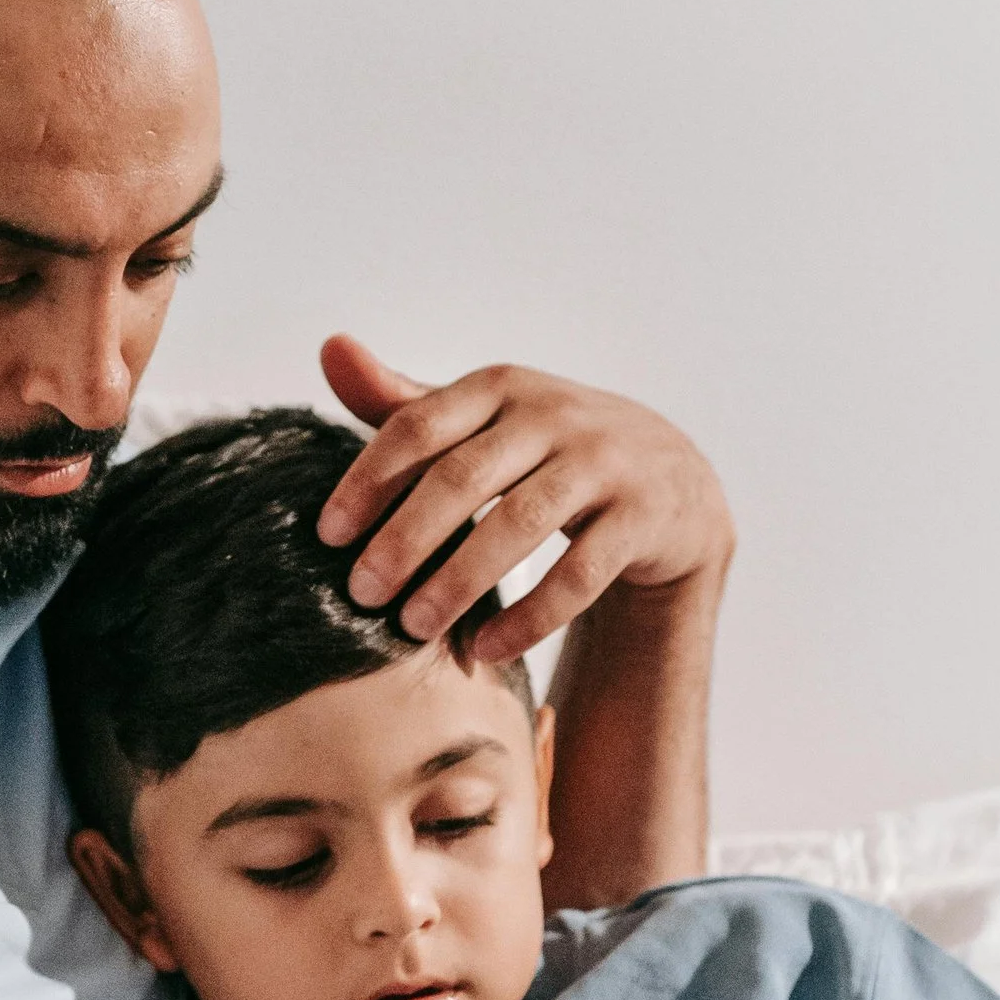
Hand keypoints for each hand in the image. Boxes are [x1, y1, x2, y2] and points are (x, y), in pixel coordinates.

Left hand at [316, 339, 732, 665]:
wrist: (672, 479)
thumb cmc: (549, 450)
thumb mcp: (484, 419)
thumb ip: (406, 401)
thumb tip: (331, 349)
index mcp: (501, 386)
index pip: (418, 426)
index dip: (368, 480)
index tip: (327, 536)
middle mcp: (553, 415)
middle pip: (463, 478)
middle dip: (404, 539)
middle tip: (360, 593)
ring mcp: (604, 463)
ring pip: (520, 524)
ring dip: (459, 581)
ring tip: (412, 627)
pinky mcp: (643, 517)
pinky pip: (579, 574)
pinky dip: (530, 617)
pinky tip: (485, 650)